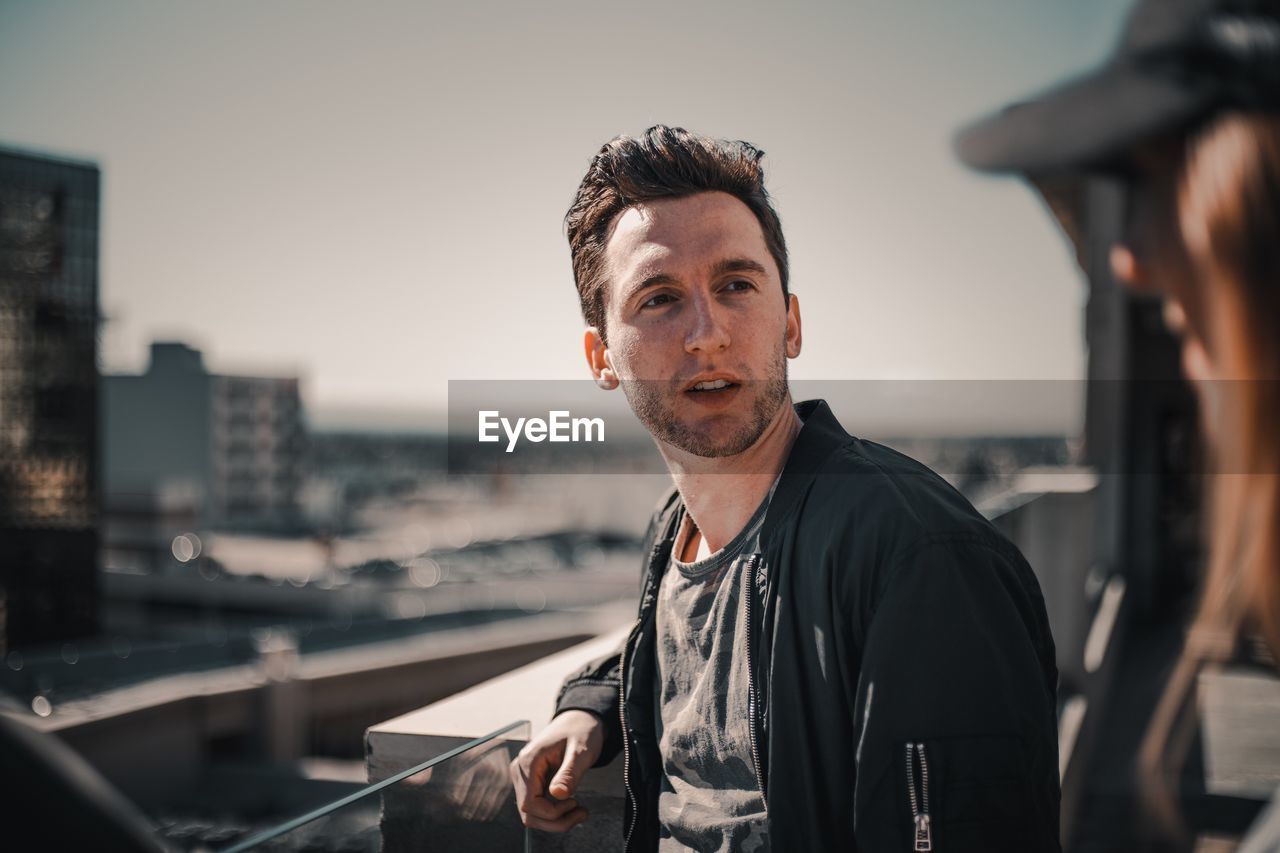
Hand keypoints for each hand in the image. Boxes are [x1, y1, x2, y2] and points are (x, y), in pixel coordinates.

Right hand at [509, 709, 602, 831]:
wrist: (580, 719)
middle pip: (528, 813)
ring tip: (579, 811)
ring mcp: (525, 776)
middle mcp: (521, 770)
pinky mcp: (532, 781)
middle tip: (582, 813)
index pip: (530, 803)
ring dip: (555, 819)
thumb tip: (558, 795)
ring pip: (532, 813)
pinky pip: (538, 805)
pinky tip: (571, 804)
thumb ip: (569, 773)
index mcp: (528, 762)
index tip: (575, 804)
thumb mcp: (581, 750)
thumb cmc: (581, 730)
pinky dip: (554, 812)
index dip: (553, 813)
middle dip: (555, 821)